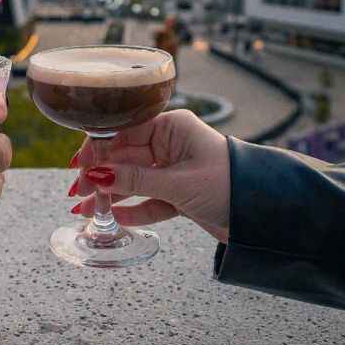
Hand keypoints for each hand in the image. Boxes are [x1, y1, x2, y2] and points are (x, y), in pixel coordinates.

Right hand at [70, 110, 229, 241]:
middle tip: (76, 193)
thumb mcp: (178, 183)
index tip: (80, 167)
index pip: (123, 132)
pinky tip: (113, 217)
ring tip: (84, 210)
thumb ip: (135, 181)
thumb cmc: (231, 186)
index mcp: (172, 127)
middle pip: (124, 157)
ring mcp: (174, 168)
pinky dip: (133, 209)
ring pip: (133, 180)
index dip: (98, 149)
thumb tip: (95, 177)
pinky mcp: (180, 193)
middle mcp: (170, 144)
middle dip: (100, 176)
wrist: (268, 215)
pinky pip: (149, 199)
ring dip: (110, 196)